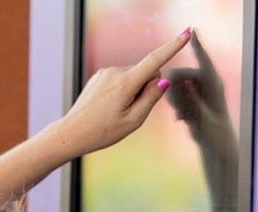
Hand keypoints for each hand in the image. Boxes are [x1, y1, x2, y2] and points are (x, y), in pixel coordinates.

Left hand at [54, 29, 192, 157]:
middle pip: (146, 73)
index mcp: (125, 83)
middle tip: (130, 110)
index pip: (155, 60)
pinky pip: (121, 78)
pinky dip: (122, 90)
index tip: (187, 33)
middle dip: (146, 88)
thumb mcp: (133, 121)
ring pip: (134, 76)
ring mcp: (105, 72)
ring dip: (133, 90)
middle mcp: (114, 72)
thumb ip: (151, 98)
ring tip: (116, 110)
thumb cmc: (102, 132)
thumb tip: (163, 80)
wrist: (71, 133)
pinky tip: (109, 106)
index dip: (173, 47)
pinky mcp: (99, 76)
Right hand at [166, 32, 230, 140]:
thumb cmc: (214, 133)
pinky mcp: (192, 98)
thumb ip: (191, 98)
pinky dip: (176, 105)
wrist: (216, 144)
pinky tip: (181, 118)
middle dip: (175, 89)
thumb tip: (183, 81)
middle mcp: (206, 83)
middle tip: (177, 110)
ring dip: (175, 99)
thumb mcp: (202, 116)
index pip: (204, 60)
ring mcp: (198, 90)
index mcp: (214, 83)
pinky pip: (176, 94)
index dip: (197, 46)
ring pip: (176, 84)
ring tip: (182, 116)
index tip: (191, 33)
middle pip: (182, 74)